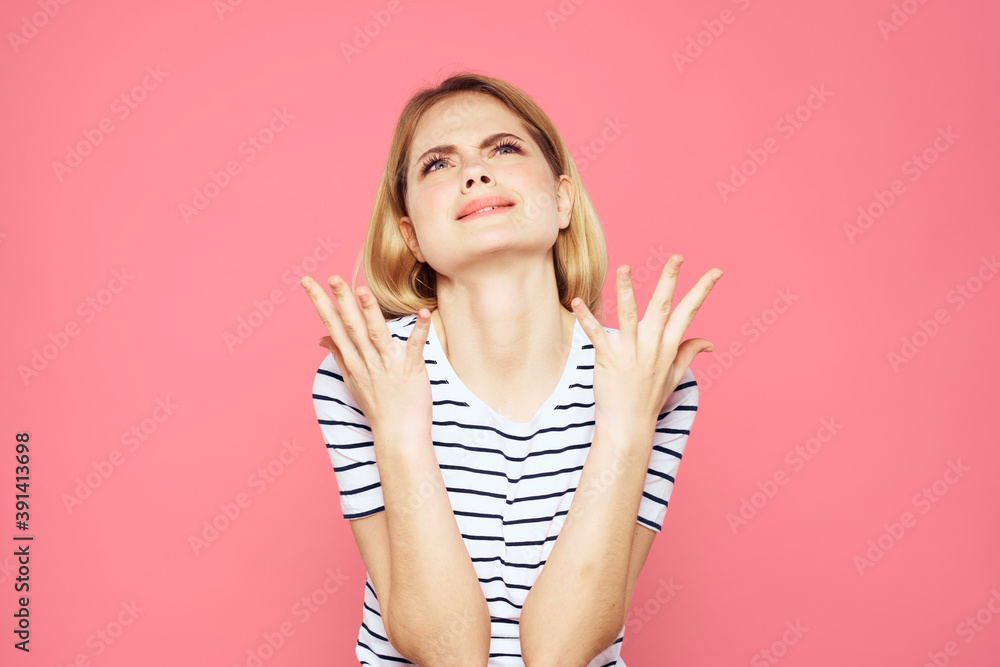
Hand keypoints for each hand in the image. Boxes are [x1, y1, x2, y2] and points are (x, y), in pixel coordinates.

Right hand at [301, 274, 433, 438]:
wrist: (399, 436)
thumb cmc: (379, 407)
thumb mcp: (352, 380)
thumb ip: (338, 355)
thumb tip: (321, 338)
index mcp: (353, 361)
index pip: (333, 326)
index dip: (320, 302)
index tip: (308, 282)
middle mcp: (367, 361)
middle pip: (351, 326)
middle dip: (340, 301)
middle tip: (332, 277)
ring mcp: (388, 365)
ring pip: (376, 334)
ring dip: (369, 312)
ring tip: (361, 290)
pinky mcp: (410, 370)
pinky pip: (415, 347)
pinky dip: (420, 331)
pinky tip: (423, 313)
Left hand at [570, 255, 720, 430]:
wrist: (628, 426)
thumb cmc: (649, 399)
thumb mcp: (675, 376)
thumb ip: (689, 353)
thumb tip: (709, 342)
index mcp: (668, 347)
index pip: (689, 313)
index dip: (702, 290)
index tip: (716, 271)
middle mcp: (652, 347)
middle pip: (663, 307)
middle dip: (670, 280)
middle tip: (677, 257)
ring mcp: (630, 353)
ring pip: (629, 317)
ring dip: (626, 291)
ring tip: (624, 268)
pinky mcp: (608, 360)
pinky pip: (597, 336)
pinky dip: (587, 319)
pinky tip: (577, 302)